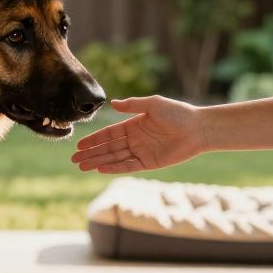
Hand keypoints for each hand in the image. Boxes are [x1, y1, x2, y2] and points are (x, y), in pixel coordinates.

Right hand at [70, 96, 205, 172]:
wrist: (198, 128)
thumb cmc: (178, 113)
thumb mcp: (153, 104)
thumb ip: (132, 105)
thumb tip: (113, 103)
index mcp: (134, 125)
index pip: (109, 134)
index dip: (94, 139)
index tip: (79, 144)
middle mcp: (135, 140)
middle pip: (108, 148)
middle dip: (91, 153)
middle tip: (74, 159)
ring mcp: (142, 152)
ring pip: (115, 158)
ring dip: (98, 162)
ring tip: (82, 166)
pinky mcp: (150, 163)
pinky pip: (128, 166)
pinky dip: (114, 168)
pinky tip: (101, 168)